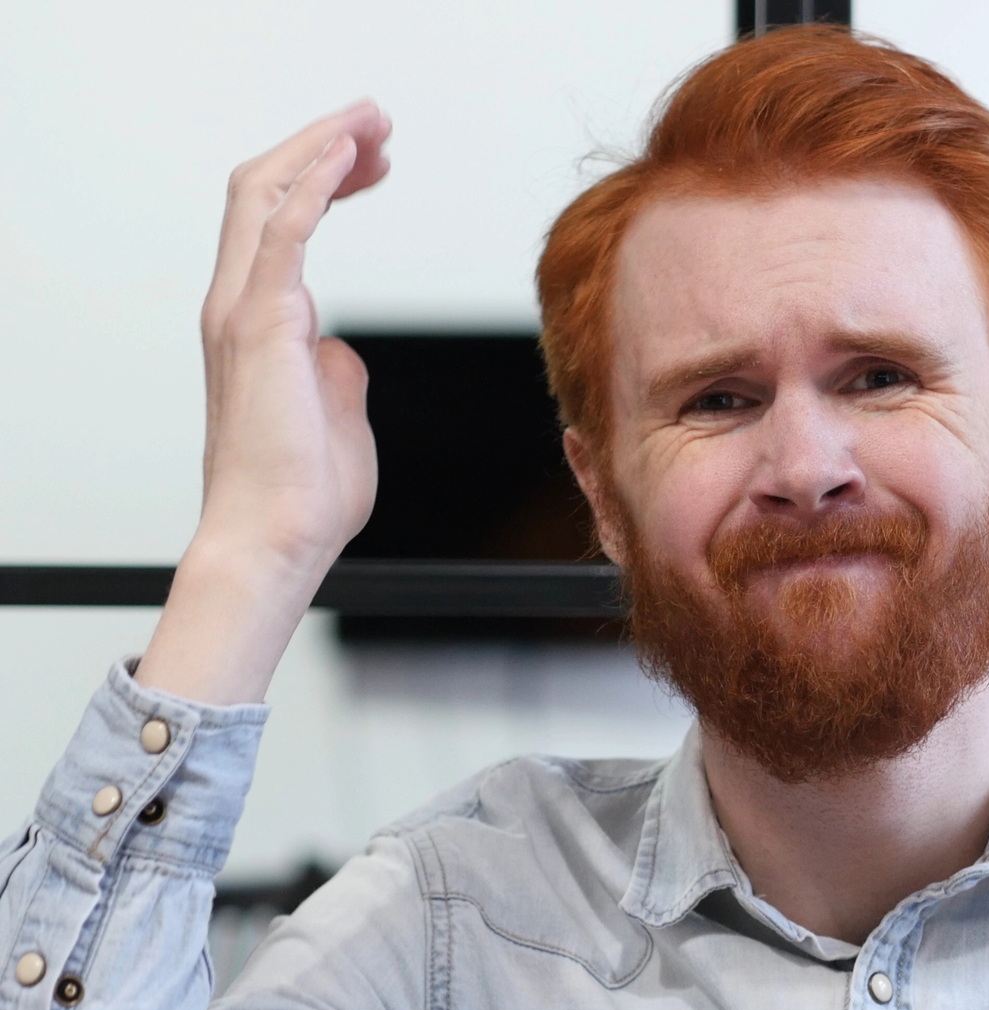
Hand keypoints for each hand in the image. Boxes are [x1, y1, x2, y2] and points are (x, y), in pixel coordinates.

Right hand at [135, 102, 391, 703]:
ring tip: (372, 120)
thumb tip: (341, 352)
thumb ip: (335, 372)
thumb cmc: (304, 494)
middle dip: (320, 142)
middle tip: (378, 120)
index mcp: (258, 322)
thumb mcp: (337, 415)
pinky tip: (350, 154)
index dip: (322, 178)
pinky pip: (285, 231)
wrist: (278, 539)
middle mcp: (240, 305)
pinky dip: (315, 182)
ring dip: (321, 146)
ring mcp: (246, 312)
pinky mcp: (264, 325)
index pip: (278, 219)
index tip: (375, 163)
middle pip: (264, 188)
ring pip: (266, 193)